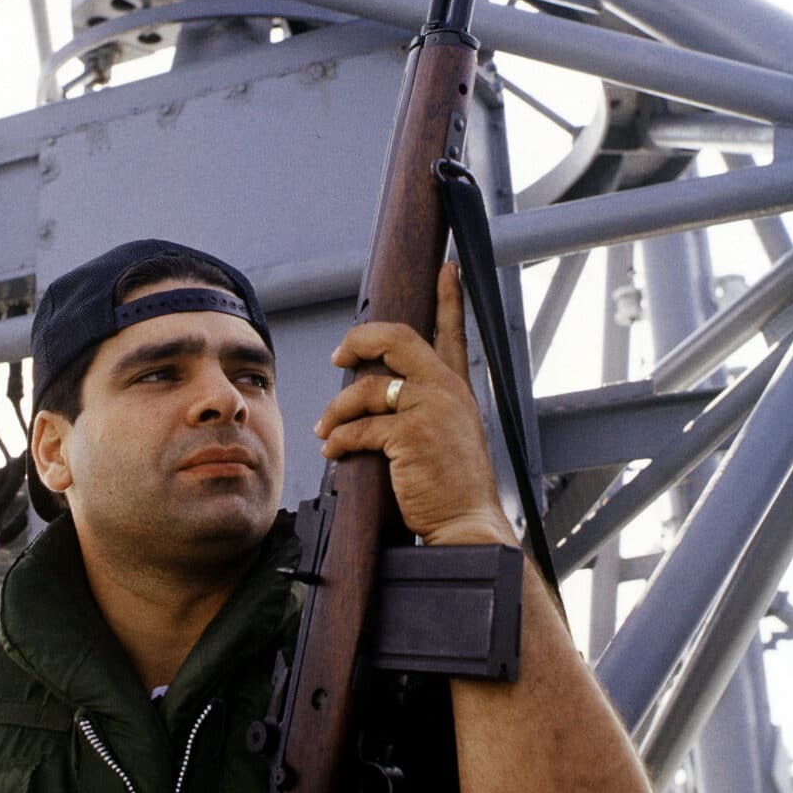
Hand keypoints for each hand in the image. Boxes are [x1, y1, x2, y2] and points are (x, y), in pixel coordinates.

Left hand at [314, 264, 514, 546]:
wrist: (467, 524)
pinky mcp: (410, 434)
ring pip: (366, 388)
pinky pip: (359, 427)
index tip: (447, 269)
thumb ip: (424, 408)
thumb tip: (379, 395)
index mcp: (458, 389)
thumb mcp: (448, 435)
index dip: (450, 298)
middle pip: (397, 338)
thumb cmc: (453, 487)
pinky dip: (339, 440)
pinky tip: (333, 452)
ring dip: (337, 410)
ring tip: (326, 429)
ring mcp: (430, 409)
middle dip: (359, 340)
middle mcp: (446, 391)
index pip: (453, 333)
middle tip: (338, 356)